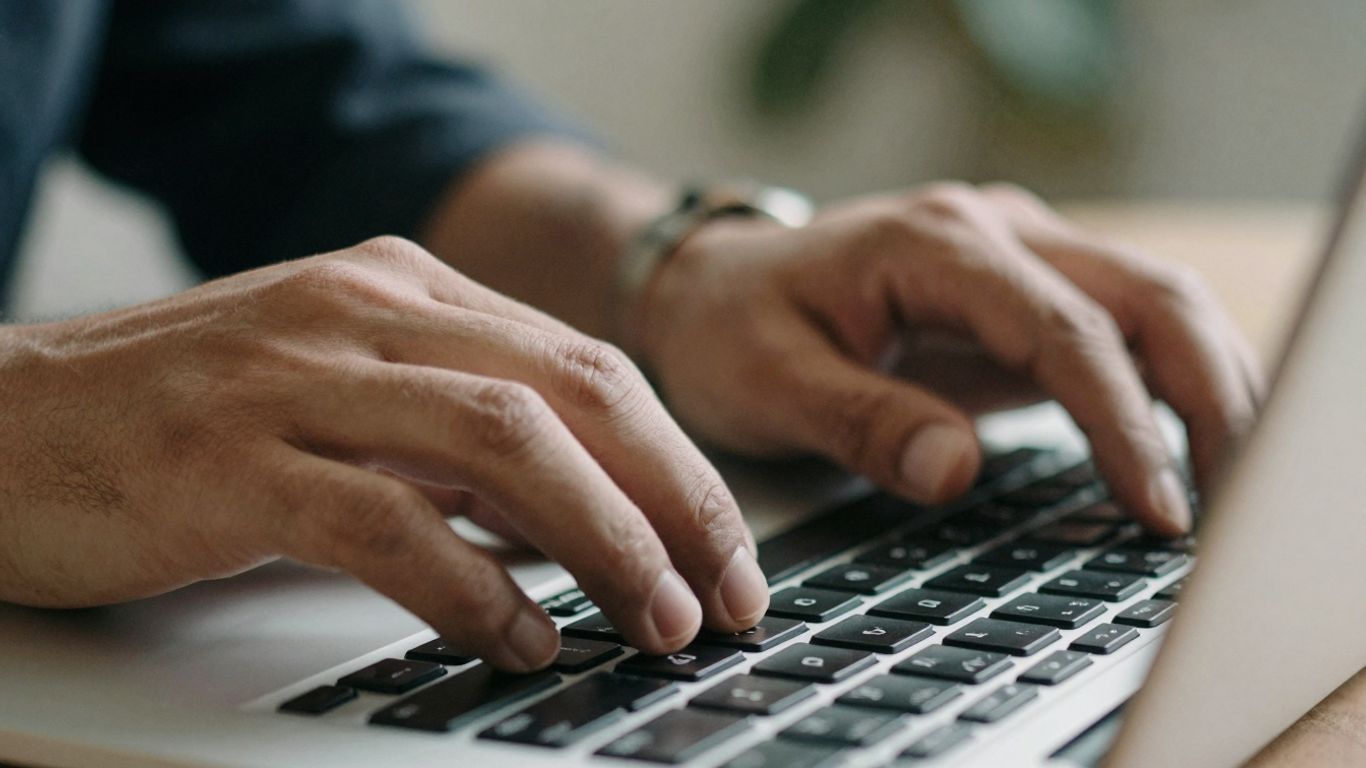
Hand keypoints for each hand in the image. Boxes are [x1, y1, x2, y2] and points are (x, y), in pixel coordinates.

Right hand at [0, 237, 768, 669]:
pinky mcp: (232, 460)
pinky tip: (521, 638)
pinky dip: (473, 588)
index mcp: (405, 288)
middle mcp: (365, 314)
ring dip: (603, 539)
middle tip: (726, 593)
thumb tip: (579, 511)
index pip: (588, 369)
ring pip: (505, 445)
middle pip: (575, 394)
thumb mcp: (344, 396)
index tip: (729, 547)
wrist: (0, 424)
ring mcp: (297, 379)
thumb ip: (455, 437)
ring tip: (653, 620)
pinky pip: (389, 523)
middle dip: (673, 500)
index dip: (678, 463)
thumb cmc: (183, 419)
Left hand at [634, 183, 1263, 534]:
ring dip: (1210, 389)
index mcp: (931, 245)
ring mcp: (1017, 258)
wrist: (712, 288)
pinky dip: (1170, 389)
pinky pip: (1124, 333)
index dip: (1121, 421)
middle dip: (1211, 396)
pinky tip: (1190, 453)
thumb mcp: (769, 382)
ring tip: (1232, 488)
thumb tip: (956, 471)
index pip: (1063, 328)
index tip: (1156, 507)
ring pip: (1157, 305)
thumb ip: (861, 422)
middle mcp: (993, 234)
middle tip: (1233, 504)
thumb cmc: (730, 329)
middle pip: (1149, 296)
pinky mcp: (1024, 297)